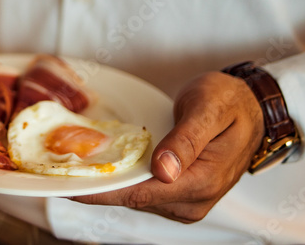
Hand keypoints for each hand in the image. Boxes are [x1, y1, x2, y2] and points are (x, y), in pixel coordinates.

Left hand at [73, 71, 263, 222]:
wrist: (250, 108)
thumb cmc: (229, 103)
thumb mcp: (209, 109)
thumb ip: (187, 139)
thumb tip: (164, 170)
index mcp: (203, 181)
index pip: (141, 193)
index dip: (102, 191)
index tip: (68, 186)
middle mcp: (193, 200)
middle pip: (133, 198)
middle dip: (95, 187)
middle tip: (54, 172)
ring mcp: (185, 200)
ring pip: (135, 196)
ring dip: (104, 184)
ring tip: (66, 167)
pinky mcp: (177, 193)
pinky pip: (142, 190)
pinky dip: (118, 179)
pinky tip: (95, 165)